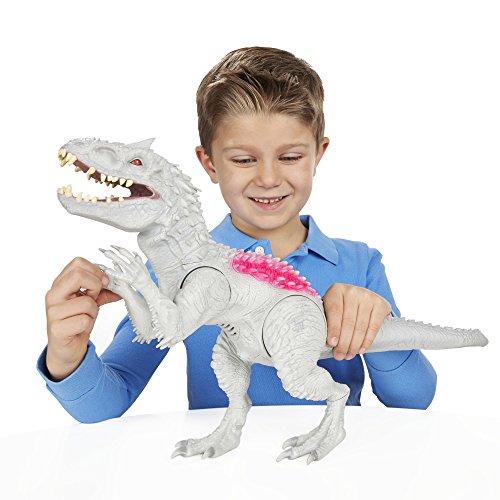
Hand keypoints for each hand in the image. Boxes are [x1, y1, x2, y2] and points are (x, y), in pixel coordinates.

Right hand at [45, 256, 121, 379]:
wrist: (66, 349)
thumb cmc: (77, 321)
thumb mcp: (92, 301)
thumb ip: (104, 291)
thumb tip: (120, 285)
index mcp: (60, 284)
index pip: (77, 263)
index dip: (96, 271)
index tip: (104, 282)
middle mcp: (53, 295)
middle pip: (78, 275)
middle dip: (96, 286)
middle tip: (96, 297)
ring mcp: (53, 312)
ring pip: (86, 301)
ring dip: (93, 311)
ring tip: (86, 316)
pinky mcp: (57, 329)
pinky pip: (84, 320)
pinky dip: (89, 324)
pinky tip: (81, 327)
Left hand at [323, 283, 390, 359]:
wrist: (361, 297)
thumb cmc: (341, 307)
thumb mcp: (330, 308)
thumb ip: (327, 320)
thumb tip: (327, 343)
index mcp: (336, 290)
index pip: (335, 311)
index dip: (333, 329)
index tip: (332, 344)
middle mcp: (353, 291)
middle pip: (348, 321)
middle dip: (343, 343)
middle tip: (339, 356)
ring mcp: (368, 296)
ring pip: (361, 326)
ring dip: (354, 345)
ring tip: (349, 356)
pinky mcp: (380, 304)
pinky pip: (373, 327)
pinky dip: (367, 341)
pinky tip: (361, 350)